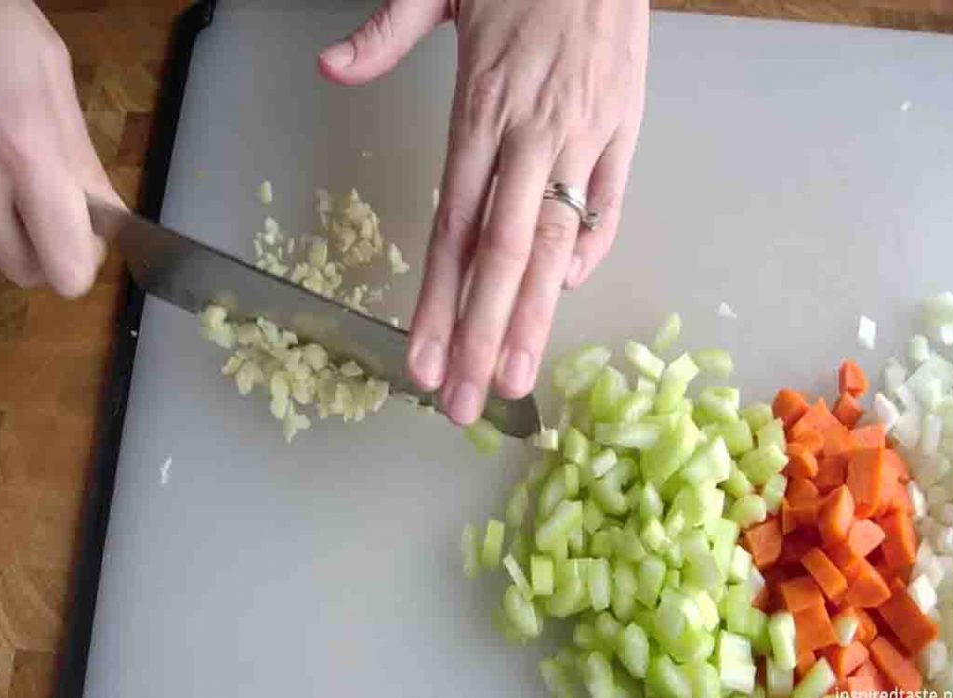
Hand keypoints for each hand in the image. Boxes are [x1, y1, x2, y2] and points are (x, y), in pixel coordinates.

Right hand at [0, 0, 121, 296]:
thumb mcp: (53, 79)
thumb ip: (83, 160)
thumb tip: (109, 220)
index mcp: (27, 152)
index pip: (67, 267)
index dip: (84, 257)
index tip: (89, 234)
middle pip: (27, 271)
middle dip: (47, 247)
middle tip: (50, 206)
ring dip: (5, 225)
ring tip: (2, 168)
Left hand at [319, 0, 648, 424]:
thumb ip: (385, 34)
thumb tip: (328, 69)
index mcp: (483, 108)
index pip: (455, 228)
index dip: (438, 303)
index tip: (421, 363)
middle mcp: (533, 136)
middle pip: (503, 255)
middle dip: (482, 338)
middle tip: (462, 406)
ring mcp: (584, 137)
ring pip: (558, 244)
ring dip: (535, 318)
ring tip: (515, 383)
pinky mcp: (624, 129)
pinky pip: (610, 205)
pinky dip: (590, 254)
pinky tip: (562, 298)